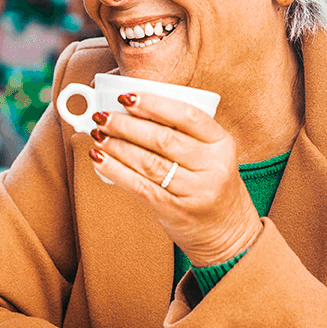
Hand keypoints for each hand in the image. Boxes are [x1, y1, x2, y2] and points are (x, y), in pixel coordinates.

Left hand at [88, 92, 261, 266]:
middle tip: (102, 116)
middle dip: (126, 125)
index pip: (188, 115)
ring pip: (148, 162)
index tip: (126, 96)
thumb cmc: (210, 183)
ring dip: (116, 146)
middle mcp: (212, 166)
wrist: (228, 231)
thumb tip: (130, 111)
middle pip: (162, 138)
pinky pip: (140, 186)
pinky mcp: (176, 210)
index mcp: (222, 144)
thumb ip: (182, 134)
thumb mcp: (210, 155)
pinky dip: (115, 170)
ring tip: (98, 134)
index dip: (154, 104)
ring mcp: (196, 191)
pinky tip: (99, 159)